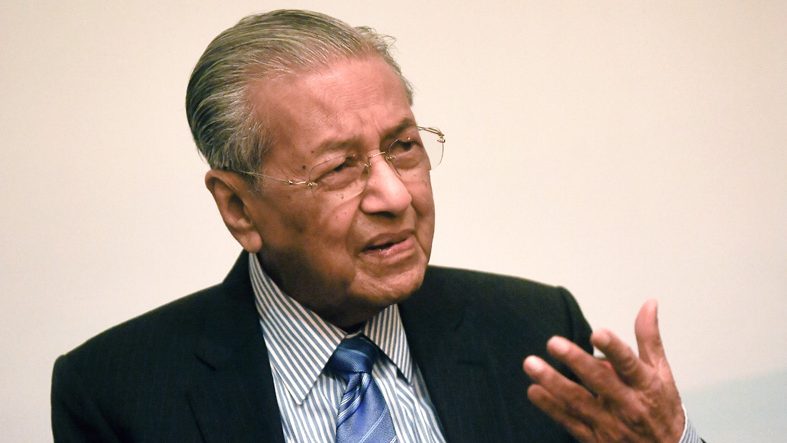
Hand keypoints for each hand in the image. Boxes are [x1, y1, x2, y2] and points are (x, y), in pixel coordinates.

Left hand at [523, 299, 684, 441]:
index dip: (614, 348)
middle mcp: (627, 404)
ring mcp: (610, 424)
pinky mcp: (595, 439)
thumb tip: (648, 303)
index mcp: (646, 385)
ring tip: (532, 364)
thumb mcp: (662, 372)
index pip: (629, 364)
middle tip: (553, 342)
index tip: (597, 333)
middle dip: (576, 361)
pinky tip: (534, 390)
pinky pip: (569, 421)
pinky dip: (551, 407)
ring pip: (578, 402)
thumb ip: (649, 338)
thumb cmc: (661, 407)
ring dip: (553, 383)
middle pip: (600, 381)